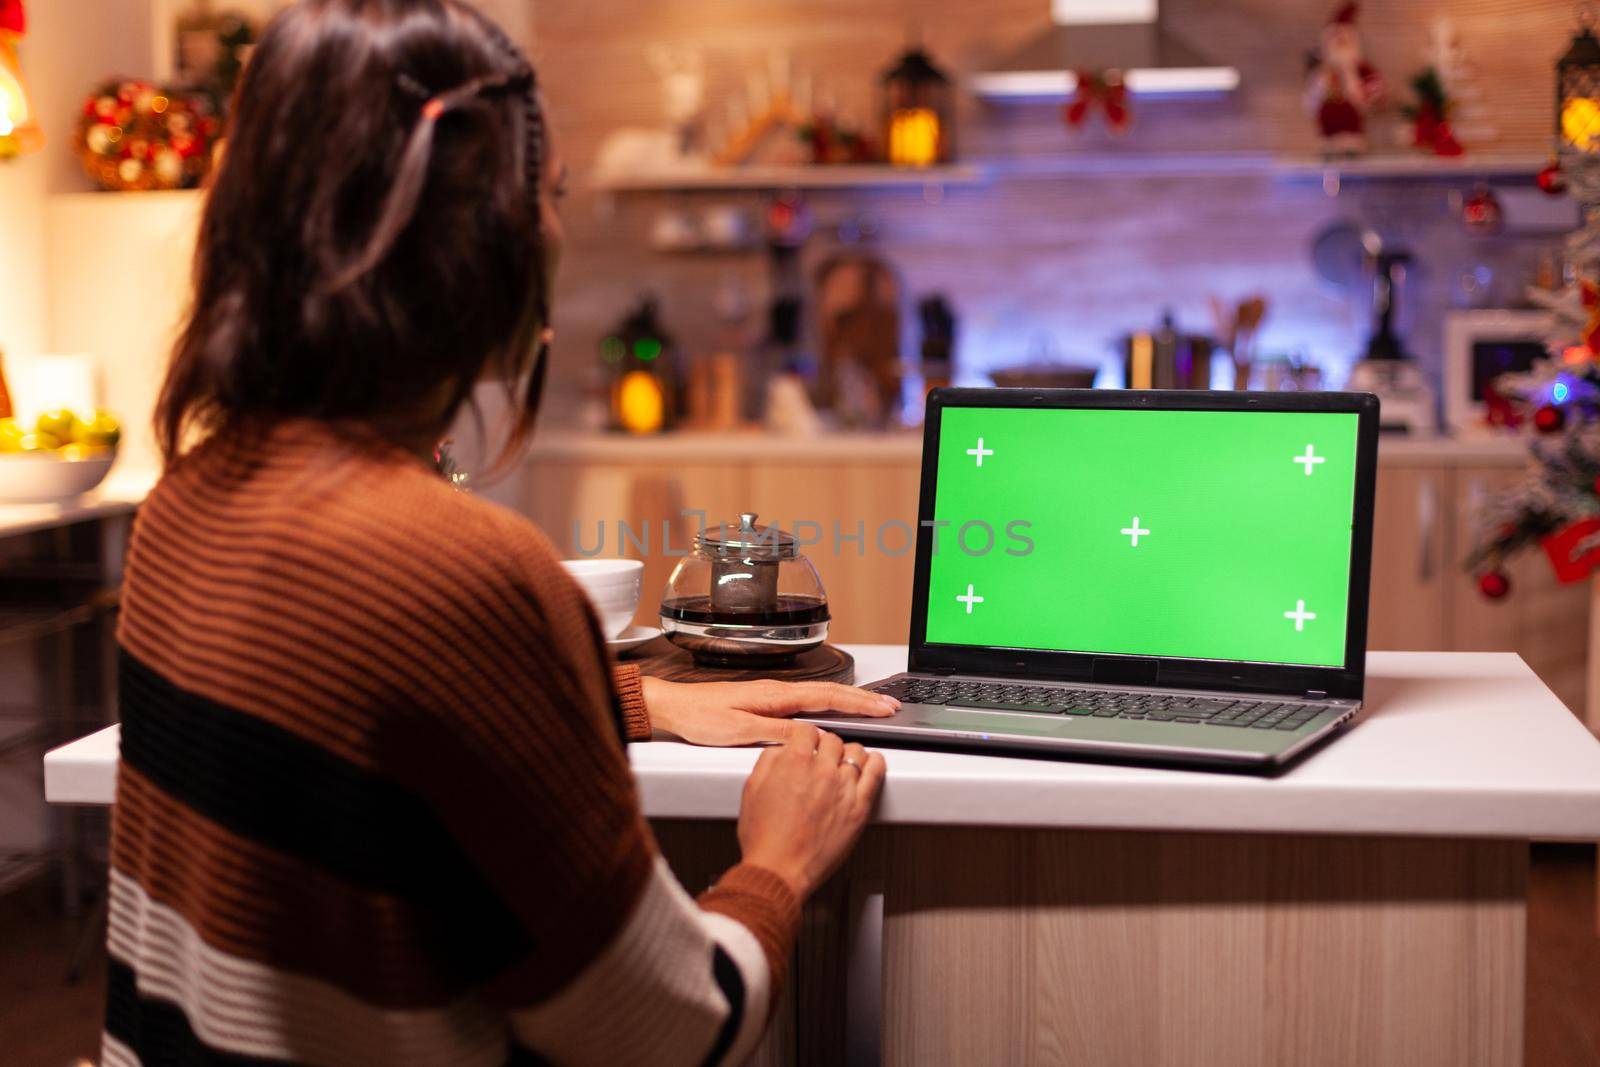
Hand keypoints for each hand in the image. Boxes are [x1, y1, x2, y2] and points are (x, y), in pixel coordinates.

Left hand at [640, 676, 897, 746]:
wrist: (673, 707)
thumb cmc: (699, 717)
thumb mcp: (738, 730)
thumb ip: (775, 733)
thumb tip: (810, 736)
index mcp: (775, 696)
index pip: (827, 698)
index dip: (859, 704)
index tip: (883, 708)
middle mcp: (777, 692)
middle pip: (830, 692)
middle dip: (863, 699)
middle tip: (891, 705)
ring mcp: (772, 696)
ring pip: (820, 695)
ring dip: (849, 700)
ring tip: (873, 707)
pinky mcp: (765, 703)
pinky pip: (807, 701)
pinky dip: (829, 704)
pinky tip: (833, 711)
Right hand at [736, 724, 885, 897]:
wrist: (780, 869)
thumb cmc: (765, 837)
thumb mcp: (752, 789)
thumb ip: (768, 761)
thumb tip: (780, 749)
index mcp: (795, 761)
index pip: (808, 730)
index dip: (805, 736)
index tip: (807, 742)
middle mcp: (822, 770)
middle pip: (833, 740)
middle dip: (825, 745)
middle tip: (822, 756)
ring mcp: (844, 788)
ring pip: (856, 752)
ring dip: (848, 754)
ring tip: (843, 762)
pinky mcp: (859, 807)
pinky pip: (876, 773)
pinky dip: (875, 762)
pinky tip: (871, 763)